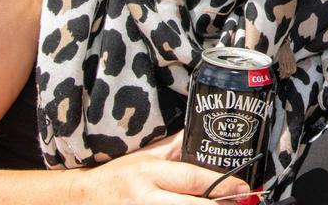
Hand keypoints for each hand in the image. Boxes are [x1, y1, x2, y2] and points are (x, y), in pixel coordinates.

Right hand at [80, 133, 251, 204]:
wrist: (84, 198)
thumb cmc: (119, 175)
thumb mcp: (146, 156)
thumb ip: (174, 147)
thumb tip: (202, 130)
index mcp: (150, 172)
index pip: (192, 178)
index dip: (221, 184)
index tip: (243, 188)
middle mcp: (147, 197)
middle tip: (243, 204)